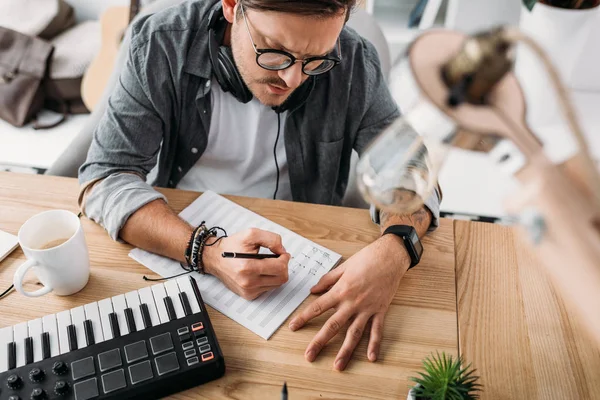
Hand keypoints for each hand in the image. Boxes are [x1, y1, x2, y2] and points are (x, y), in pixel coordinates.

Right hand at [203, 228, 290, 299]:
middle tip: (278, 258)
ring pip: (276, 284)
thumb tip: (282, 251)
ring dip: (276, 273)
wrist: (215, 258)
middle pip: (281, 278)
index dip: (285, 258)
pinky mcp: (248, 295)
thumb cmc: (232, 246)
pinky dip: (268, 279)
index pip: (280, 267)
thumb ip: (271, 239)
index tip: (282, 253)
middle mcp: (248, 282)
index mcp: (248, 267)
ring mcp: (248, 290)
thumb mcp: (251, 234)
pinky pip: (268, 288)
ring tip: (268, 264)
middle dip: (283, 266)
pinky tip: (261, 271)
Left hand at [288, 234, 409, 370]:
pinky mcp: (380, 310)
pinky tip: (371, 358)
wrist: (390, 256)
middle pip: (333, 326)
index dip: (304, 317)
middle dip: (320, 342)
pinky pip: (377, 330)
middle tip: (309, 356)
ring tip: (338, 366)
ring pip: (354, 334)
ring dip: (346, 351)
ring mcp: (367, 308)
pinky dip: (374, 344)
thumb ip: (327, 280)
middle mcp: (353, 302)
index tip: (293, 327)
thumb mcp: (343, 266)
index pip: (318, 307)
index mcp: (341, 290)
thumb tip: (313, 290)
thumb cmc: (367, 258)